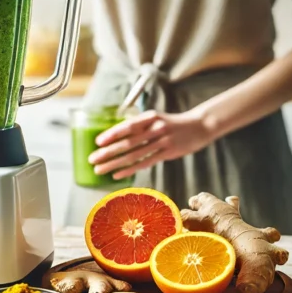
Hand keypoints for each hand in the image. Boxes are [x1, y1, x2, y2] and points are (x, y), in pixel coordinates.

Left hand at [87, 109, 216, 179]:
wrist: (199, 126)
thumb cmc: (172, 123)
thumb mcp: (156, 119)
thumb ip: (140, 126)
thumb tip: (118, 137)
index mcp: (149, 117)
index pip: (127, 126)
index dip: (111, 134)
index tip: (97, 142)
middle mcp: (154, 128)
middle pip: (127, 142)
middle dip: (107, 152)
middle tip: (92, 159)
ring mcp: (162, 141)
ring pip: (133, 154)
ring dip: (114, 163)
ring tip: (100, 169)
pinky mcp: (168, 153)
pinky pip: (145, 163)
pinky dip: (129, 169)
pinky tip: (117, 174)